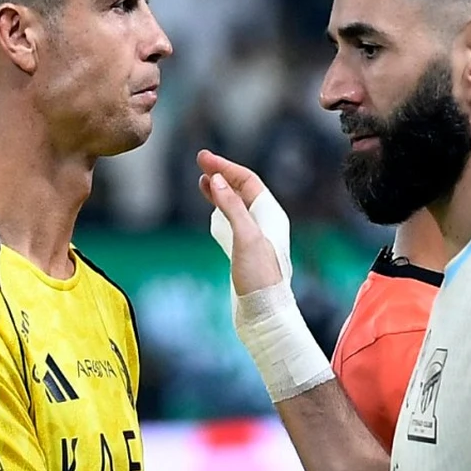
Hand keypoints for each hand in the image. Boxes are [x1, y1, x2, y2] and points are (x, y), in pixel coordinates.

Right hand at [198, 149, 288, 296]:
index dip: (225, 167)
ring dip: (219, 191)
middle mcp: (264, 223)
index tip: (203, 157)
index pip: (247, 180)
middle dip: (221, 174)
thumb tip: (216, 180)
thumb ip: (231, 207)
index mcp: (270, 214)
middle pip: (242, 189)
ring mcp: (254, 237)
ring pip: (236, 205)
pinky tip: (211, 210)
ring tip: (202, 180)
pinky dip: (219, 211)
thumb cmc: (259, 277)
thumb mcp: (245, 237)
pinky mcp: (245, 251)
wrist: (264, 313)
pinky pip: (232, 222)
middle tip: (200, 162)